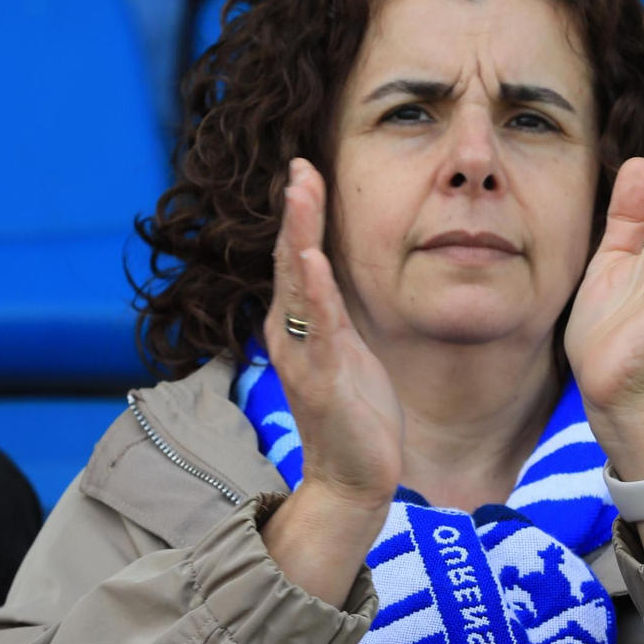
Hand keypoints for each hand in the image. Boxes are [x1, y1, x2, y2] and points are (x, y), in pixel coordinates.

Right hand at [263, 157, 404, 513]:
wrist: (353, 478)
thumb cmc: (354, 412)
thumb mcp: (344, 346)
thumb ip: (332, 308)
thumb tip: (329, 268)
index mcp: (297, 323)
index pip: (295, 254)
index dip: (300, 211)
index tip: (304, 167)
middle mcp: (290, 333)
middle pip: (290, 258)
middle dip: (296, 210)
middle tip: (300, 165)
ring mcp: (303, 355)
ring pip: (298, 284)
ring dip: (300, 234)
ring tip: (302, 193)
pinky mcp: (322, 379)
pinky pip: (319, 327)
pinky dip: (314, 290)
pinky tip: (312, 258)